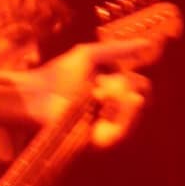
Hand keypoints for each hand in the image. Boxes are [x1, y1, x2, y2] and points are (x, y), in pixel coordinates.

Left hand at [31, 34, 157, 148]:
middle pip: (139, 102)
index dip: (135, 80)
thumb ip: (119, 51)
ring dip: (122, 100)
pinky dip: (117, 116)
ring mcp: (104, 128)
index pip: (139, 89)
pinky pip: (118, 133)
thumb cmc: (59, 74)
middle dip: (127, 87)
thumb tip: (149, 44)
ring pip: (132, 118)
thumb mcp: (92, 56)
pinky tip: (106, 101)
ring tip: (102, 90)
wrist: (36, 92)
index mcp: (112, 94)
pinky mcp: (95, 141)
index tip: (116, 73)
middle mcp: (111, 113)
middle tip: (107, 81)